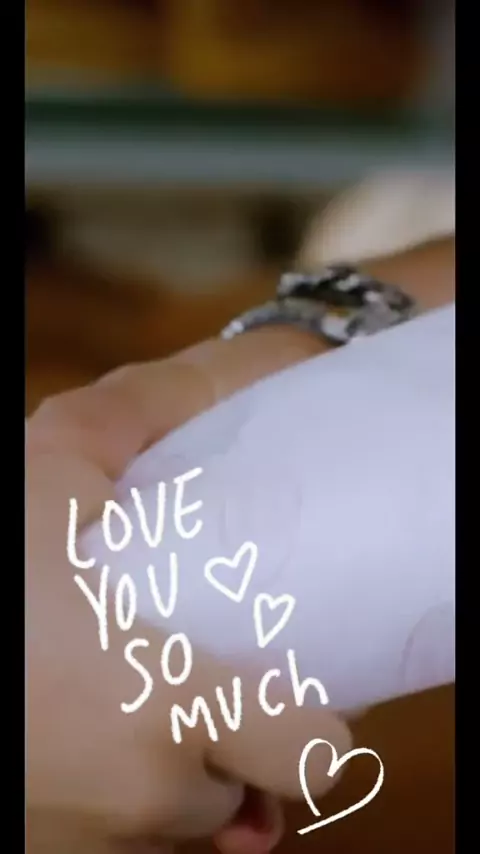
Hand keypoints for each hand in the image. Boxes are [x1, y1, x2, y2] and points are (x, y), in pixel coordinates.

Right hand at [26, 323, 348, 853]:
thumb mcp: (45, 471)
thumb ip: (135, 419)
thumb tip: (236, 375)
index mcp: (172, 711)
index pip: (313, 759)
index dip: (314, 723)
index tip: (288, 683)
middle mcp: (142, 803)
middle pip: (243, 793)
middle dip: (239, 747)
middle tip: (208, 680)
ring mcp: (89, 844)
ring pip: (179, 825)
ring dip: (178, 778)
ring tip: (141, 709)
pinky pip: (118, 846)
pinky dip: (120, 809)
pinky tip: (92, 748)